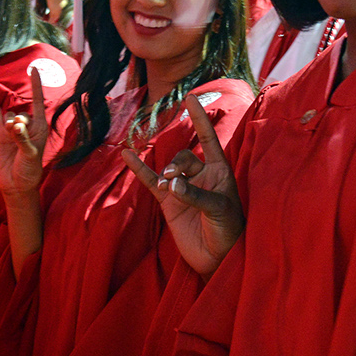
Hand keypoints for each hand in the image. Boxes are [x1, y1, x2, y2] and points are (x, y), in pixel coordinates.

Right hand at [0, 69, 49, 202]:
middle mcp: (27, 125)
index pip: (38, 102)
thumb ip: (23, 139)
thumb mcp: (30, 155)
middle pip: (21, 112)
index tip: (34, 70)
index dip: (36, 86)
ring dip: (8, 122)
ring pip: (9, 114)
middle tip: (18, 134)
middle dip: (18, 121)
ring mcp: (13, 128)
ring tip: (10, 136)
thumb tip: (14, 125)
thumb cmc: (29, 170)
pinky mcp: (0, 133)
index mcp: (40, 128)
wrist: (15, 184)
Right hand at [121, 94, 243, 277]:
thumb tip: (171, 185)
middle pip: (184, 156)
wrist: (217, 258)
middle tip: (172, 181)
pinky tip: (127, 155)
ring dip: (165, 175)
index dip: (200, 118)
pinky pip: (150, 181)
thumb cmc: (229, 231)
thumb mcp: (219, 210)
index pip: (208, 138)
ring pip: (168, 169)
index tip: (191, 97)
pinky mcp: (168, 203)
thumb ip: (196, 195)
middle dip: (176, 165)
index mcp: (220, 171)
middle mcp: (201, 175)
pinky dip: (139, 169)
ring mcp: (182, 188)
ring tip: (166, 188)